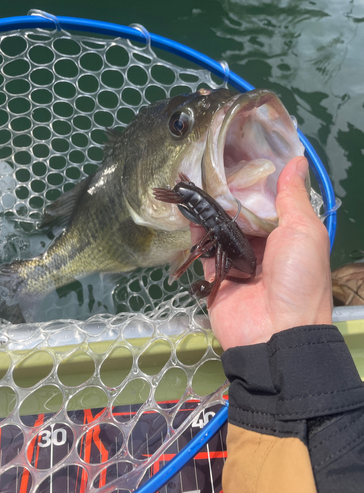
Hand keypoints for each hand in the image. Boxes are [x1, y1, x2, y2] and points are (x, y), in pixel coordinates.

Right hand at [191, 156, 332, 349]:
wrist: (275, 332)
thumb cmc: (297, 278)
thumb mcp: (304, 231)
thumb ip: (293, 197)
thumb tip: (297, 161)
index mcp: (288, 238)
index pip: (269, 206)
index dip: (256, 185)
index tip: (241, 159)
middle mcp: (264, 249)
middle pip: (243, 217)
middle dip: (230, 196)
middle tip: (212, 167)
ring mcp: (239, 263)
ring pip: (222, 231)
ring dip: (211, 211)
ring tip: (196, 184)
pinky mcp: (217, 277)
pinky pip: (205, 250)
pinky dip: (197, 232)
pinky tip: (189, 211)